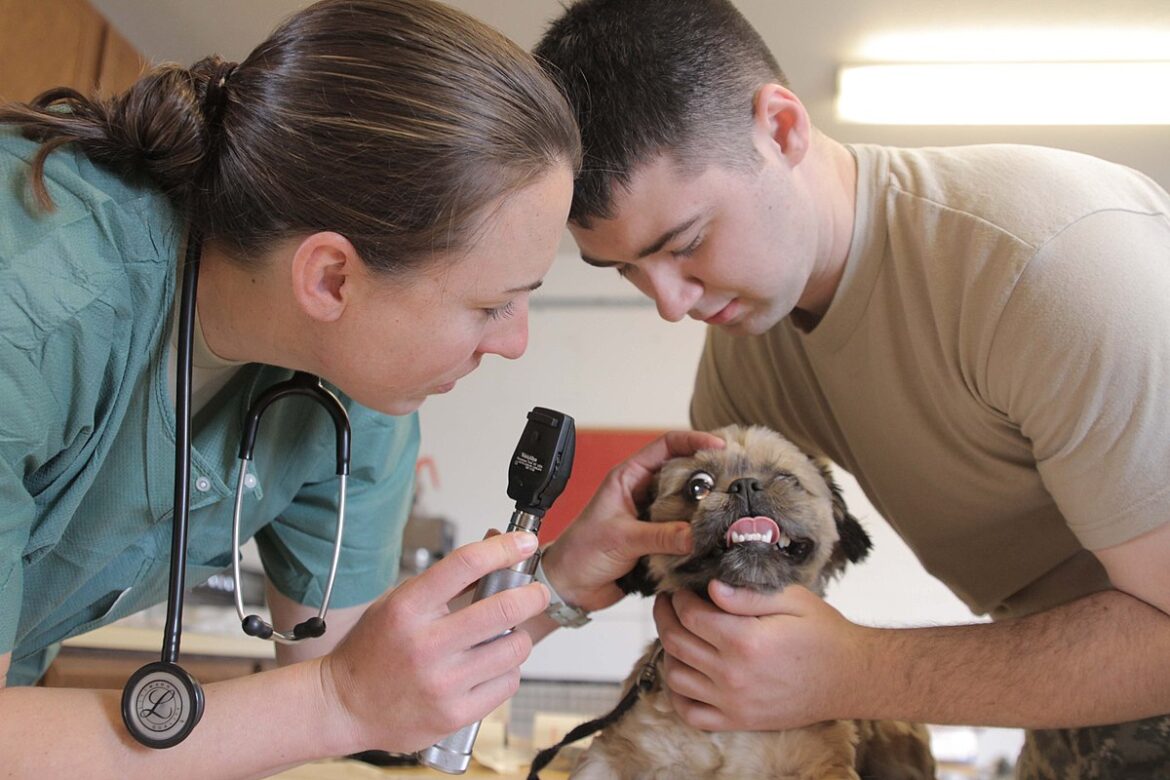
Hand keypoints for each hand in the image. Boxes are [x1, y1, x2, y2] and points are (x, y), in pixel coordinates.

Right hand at [319, 531, 548, 752]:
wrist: (343, 706)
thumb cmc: (371, 651)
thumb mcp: (398, 603)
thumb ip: (444, 583)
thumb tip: (494, 552)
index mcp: (407, 608)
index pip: (465, 564)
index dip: (502, 548)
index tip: (523, 543)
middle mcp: (425, 644)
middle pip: (502, 608)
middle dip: (531, 595)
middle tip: (536, 593)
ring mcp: (441, 683)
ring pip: (513, 648)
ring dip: (518, 636)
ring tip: (505, 636)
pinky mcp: (454, 714)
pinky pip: (507, 683)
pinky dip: (507, 671)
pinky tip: (491, 667)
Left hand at [540, 430, 724, 612]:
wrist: (569, 587)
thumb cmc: (580, 553)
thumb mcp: (621, 538)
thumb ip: (660, 536)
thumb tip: (697, 534)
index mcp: (629, 478)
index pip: (666, 446)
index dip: (694, 441)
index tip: (720, 446)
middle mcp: (644, 494)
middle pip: (685, 474)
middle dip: (710, 476)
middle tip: (736, 481)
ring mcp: (653, 518)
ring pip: (688, 505)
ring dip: (707, 510)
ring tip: (732, 512)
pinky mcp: (659, 542)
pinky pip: (686, 533)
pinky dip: (700, 536)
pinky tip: (716, 539)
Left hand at [653, 582, 864, 730]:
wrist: (850, 677)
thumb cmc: (823, 634)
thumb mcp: (792, 600)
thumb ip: (747, 595)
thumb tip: (711, 588)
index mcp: (744, 639)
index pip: (689, 615)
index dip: (678, 598)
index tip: (680, 590)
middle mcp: (733, 673)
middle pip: (675, 642)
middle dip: (664, 617)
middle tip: (667, 604)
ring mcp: (733, 701)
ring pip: (676, 676)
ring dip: (668, 652)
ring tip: (676, 634)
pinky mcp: (738, 720)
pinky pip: (691, 713)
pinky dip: (678, 695)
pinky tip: (683, 674)